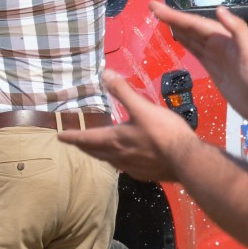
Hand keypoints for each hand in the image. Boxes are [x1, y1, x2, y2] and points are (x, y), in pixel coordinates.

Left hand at [58, 70, 199, 182]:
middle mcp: (119, 156)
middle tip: (75, 143)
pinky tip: (125, 162)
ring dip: (99, 155)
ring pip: (109, 161)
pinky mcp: (146, 174)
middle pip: (95, 152)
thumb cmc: (163, 132)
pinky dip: (119, 162)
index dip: (73, 137)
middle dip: (83, 146)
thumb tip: (104, 74)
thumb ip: (123, 91)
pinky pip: (125, 168)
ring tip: (96, 151)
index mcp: (115, 140)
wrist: (187, 160)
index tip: (60, 137)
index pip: (87, 139)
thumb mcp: (142, 107)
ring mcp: (132, 167)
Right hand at [150, 0, 247, 122]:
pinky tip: (179, 38)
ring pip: (192, 38)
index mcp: (225, 38)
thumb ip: (238, 30)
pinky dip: (186, 43)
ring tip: (161, 18)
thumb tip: (220, 9)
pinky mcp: (215, 70)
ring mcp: (217, 57)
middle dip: (172, 18)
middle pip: (191, 28)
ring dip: (177, 28)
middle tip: (154, 7)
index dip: (175, 16)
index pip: (194, 24)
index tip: (156, 7)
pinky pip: (196, 52)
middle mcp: (219, 44)